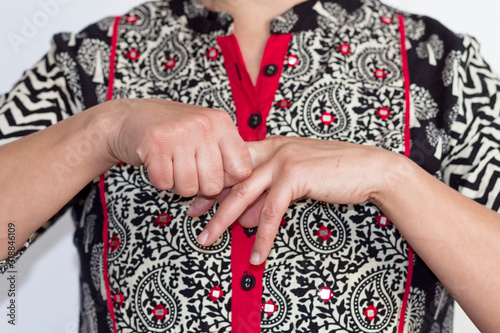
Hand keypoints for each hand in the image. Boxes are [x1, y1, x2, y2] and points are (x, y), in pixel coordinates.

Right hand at [103, 99, 251, 196]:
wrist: (128, 117)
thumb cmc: (173, 131)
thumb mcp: (206, 131)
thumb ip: (225, 154)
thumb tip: (241, 189)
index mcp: (221, 123)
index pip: (242, 169)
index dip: (228, 180)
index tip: (214, 174)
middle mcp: (203, 126)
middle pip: (214, 184)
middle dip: (199, 186)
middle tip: (188, 171)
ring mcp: (179, 134)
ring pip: (189, 188)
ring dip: (178, 185)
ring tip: (172, 166)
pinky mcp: (155, 145)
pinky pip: (166, 184)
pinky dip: (161, 182)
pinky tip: (158, 165)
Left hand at [194, 135, 400, 263]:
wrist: (369, 168)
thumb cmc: (334, 173)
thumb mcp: (295, 180)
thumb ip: (269, 193)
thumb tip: (245, 217)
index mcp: (270, 146)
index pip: (232, 165)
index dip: (213, 185)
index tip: (198, 203)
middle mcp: (272, 149)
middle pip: (230, 177)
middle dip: (208, 201)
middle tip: (191, 220)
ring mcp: (283, 160)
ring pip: (243, 194)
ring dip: (223, 221)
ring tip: (208, 240)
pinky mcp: (295, 175)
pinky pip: (271, 211)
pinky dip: (262, 236)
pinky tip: (257, 254)